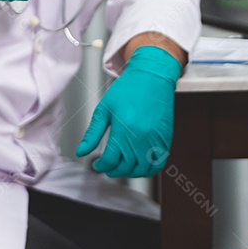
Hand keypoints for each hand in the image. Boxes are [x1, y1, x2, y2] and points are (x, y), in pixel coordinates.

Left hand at [75, 46, 180, 177]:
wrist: (152, 76)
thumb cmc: (128, 89)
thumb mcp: (104, 109)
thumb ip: (93, 133)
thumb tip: (81, 152)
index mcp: (124, 130)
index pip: (110, 160)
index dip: (101, 165)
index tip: (97, 163)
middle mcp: (141, 138)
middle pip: (125, 167)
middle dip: (112, 170)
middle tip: (107, 164)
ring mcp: (155, 140)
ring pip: (142, 170)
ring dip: (130, 172)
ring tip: (122, 165)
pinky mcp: (166, 139)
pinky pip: (158, 163)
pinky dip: (148, 169)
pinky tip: (139, 163)